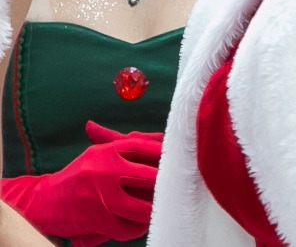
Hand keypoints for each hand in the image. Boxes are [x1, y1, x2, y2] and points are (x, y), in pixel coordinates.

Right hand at [1, 119, 161, 244]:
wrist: (43, 201)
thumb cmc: (80, 176)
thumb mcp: (99, 154)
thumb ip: (129, 144)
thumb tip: (161, 137)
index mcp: (107, 151)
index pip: (146, 147)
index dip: (166, 154)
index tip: (179, 160)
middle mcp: (104, 169)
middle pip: (152, 176)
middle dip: (166, 186)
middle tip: (175, 189)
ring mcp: (99, 195)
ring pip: (143, 208)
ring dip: (153, 212)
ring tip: (159, 210)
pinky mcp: (95, 218)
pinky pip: (126, 228)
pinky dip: (135, 230)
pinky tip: (139, 226)